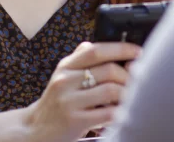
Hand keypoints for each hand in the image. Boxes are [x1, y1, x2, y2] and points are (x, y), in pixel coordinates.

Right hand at [23, 41, 140, 141]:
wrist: (35, 130)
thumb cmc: (56, 102)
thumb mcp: (62, 77)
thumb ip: (79, 60)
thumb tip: (97, 44)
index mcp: (66, 66)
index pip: (96, 51)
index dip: (121, 48)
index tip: (138, 52)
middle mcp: (66, 80)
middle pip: (108, 70)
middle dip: (129, 76)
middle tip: (138, 82)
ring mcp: (69, 101)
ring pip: (111, 90)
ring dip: (127, 94)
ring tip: (130, 99)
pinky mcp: (74, 121)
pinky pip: (107, 113)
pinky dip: (120, 112)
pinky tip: (122, 113)